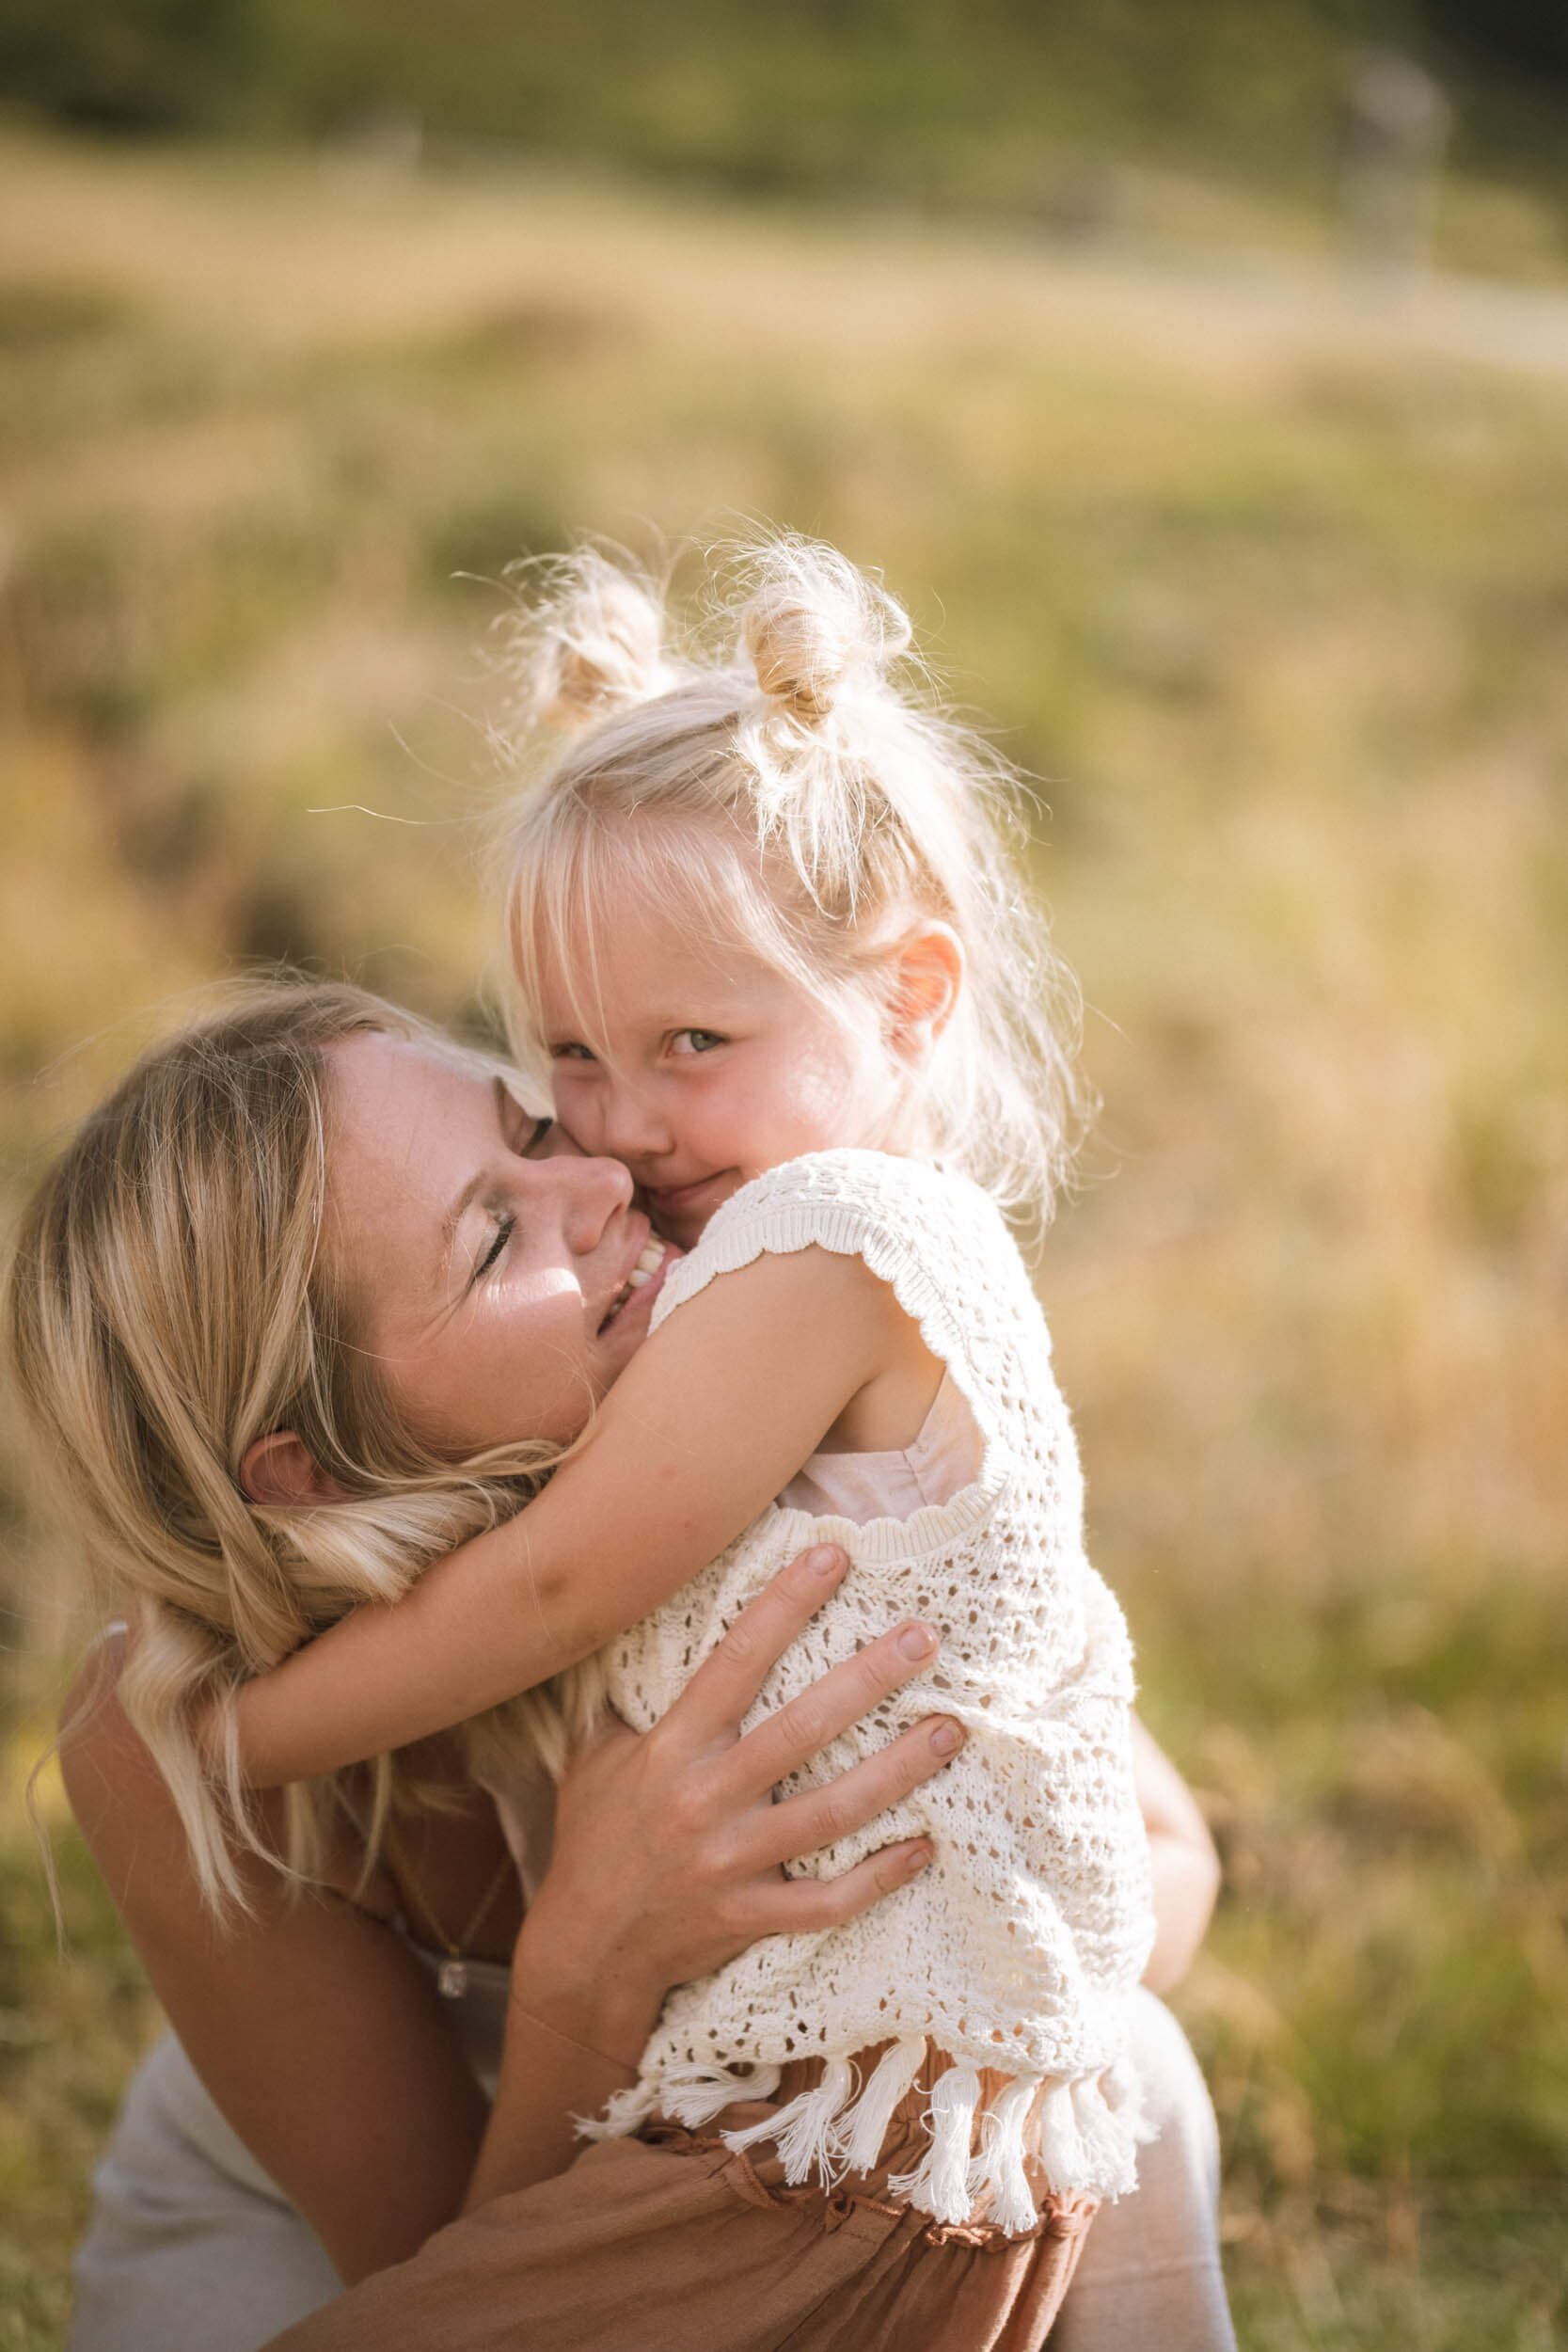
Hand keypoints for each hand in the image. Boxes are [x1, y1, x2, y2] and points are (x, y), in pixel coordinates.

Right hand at [513, 1544, 963, 2062]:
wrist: (584, 1952)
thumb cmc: (592, 1839)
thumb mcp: (592, 1757)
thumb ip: (622, 1695)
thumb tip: (639, 1620)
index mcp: (670, 1751)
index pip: (734, 1662)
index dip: (784, 1605)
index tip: (834, 1554)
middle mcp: (705, 1802)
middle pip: (801, 1730)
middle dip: (868, 1679)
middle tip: (926, 1637)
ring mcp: (732, 1864)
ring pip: (831, 1814)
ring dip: (898, 1771)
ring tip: (950, 1729)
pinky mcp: (751, 1918)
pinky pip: (828, 1900)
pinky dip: (879, 1876)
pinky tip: (925, 1845)